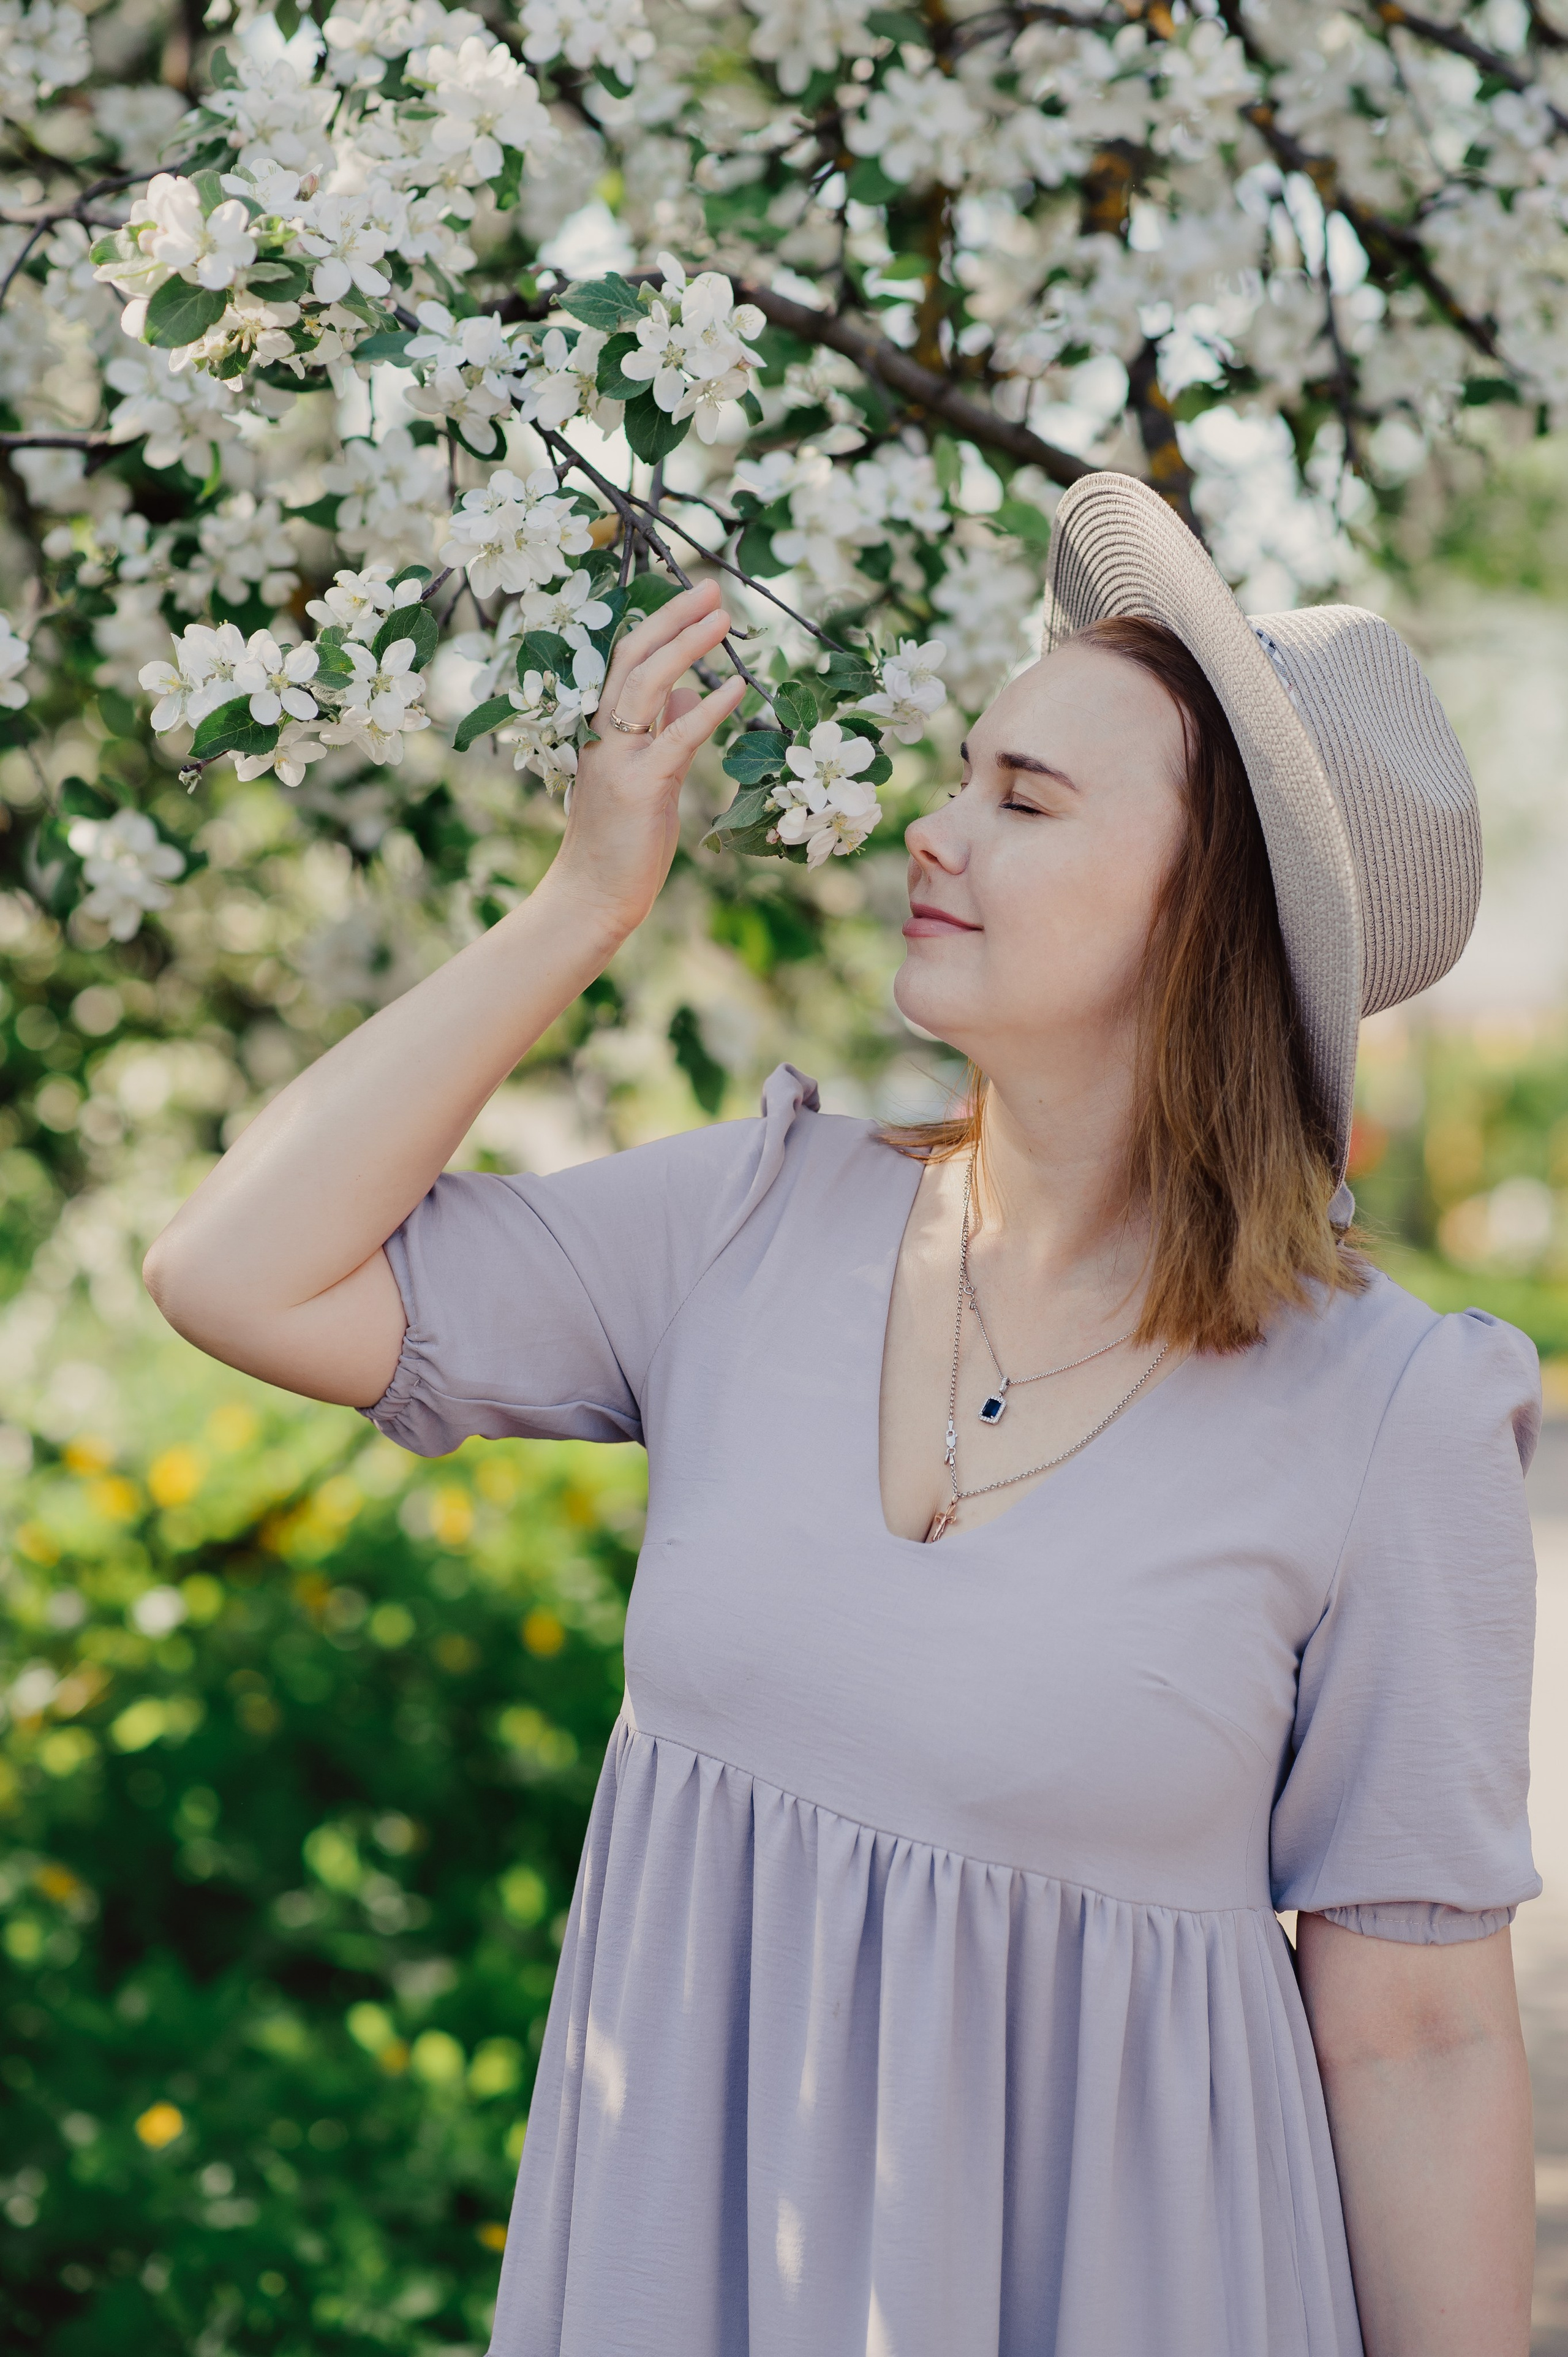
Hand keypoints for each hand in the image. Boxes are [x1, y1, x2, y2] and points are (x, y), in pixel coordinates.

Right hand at [543, 578, 746, 941]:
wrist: (594, 895)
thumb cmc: (621, 841)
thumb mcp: (648, 777)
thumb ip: (665, 735)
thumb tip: (688, 695)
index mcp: (603, 728)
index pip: (628, 660)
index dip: (660, 623)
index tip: (696, 597)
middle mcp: (605, 735)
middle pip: (634, 657)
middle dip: (673, 617)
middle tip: (711, 586)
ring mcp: (619, 758)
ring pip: (648, 685)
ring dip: (688, 646)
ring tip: (723, 619)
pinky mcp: (641, 787)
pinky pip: (678, 737)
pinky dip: (708, 709)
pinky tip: (738, 687)